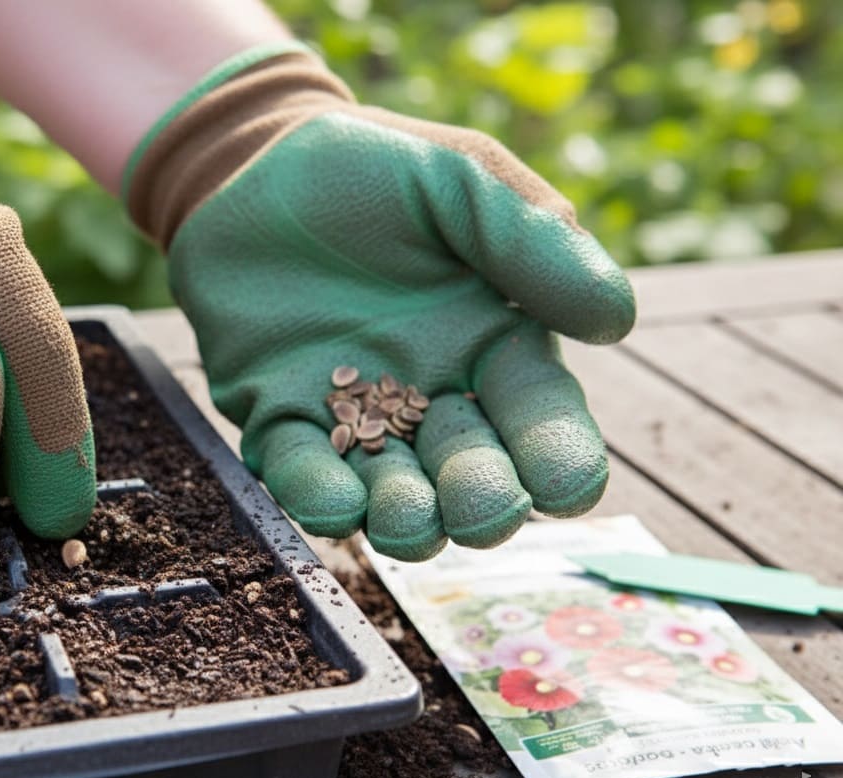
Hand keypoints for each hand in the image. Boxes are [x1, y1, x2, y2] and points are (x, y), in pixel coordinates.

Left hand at [125, 45, 634, 559]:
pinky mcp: (278, 416)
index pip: (542, 418)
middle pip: (473, 473)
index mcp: (496, 341)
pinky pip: (301, 471)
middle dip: (484, 502)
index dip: (562, 460)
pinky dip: (317, 495)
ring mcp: (354, 414)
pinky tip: (333, 500)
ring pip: (392, 493)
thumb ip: (532, 240)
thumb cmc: (373, 167)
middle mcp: (433, 393)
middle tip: (481, 510)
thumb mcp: (461, 179)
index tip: (568, 488)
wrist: (256, 163)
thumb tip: (617, 318)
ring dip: (405, 519)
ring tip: (407, 519)